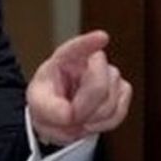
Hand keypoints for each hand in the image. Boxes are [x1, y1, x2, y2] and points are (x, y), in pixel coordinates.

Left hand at [26, 30, 131, 145]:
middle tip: (70, 117)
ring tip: (78, 118)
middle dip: (84, 108)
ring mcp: (109, 75)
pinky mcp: (122, 90)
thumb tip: (70, 114)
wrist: (59, 115)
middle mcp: (90, 62)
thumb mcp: (38, 105)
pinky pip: (119, 112)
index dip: (89, 43)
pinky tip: (91, 121)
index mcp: (63, 60)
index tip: (101, 37)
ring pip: (110, 102)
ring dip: (92, 118)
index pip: (75, 49)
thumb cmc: (48, 102)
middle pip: (98, 85)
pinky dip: (104, 124)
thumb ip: (50, 110)